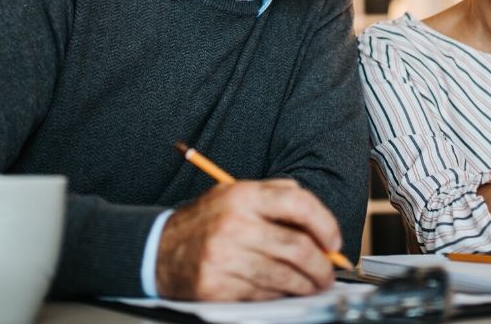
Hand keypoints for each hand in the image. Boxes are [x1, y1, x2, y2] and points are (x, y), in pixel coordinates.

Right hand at [155, 179, 342, 300]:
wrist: (157, 250)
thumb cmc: (205, 223)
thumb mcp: (235, 195)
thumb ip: (276, 197)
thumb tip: (320, 222)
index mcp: (242, 196)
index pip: (299, 203)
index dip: (326, 224)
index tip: (334, 242)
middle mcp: (234, 224)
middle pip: (297, 247)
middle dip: (322, 266)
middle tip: (328, 273)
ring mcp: (224, 256)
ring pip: (284, 275)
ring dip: (307, 284)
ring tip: (313, 285)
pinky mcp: (217, 285)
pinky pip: (263, 294)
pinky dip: (281, 294)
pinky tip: (284, 290)